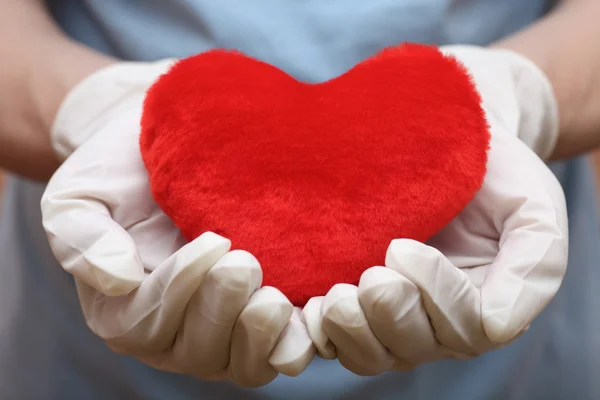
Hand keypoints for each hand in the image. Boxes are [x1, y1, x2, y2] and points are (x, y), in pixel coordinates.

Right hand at [41, 60, 314, 386]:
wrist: (165, 156)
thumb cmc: (121, 177)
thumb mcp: (79, 196)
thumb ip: (82, 239)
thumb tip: (120, 281)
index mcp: (123, 312)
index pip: (146, 325)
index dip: (180, 290)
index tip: (212, 240)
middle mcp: (172, 333)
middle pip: (197, 353)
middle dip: (222, 311)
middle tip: (246, 261)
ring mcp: (221, 332)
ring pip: (243, 365)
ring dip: (261, 337)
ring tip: (276, 297)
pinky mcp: (261, 321)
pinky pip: (282, 351)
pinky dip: (298, 340)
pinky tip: (311, 310)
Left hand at [301, 45, 568, 374]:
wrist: (443, 141)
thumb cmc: (493, 174)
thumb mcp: (533, 210)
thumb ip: (532, 267)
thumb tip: (499, 326)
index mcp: (484, 303)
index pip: (465, 326)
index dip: (436, 295)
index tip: (403, 246)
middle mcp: (435, 319)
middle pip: (413, 346)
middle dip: (389, 315)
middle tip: (371, 276)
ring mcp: (391, 316)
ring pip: (370, 353)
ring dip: (351, 331)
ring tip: (335, 298)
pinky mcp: (353, 302)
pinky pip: (333, 338)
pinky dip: (317, 332)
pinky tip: (306, 307)